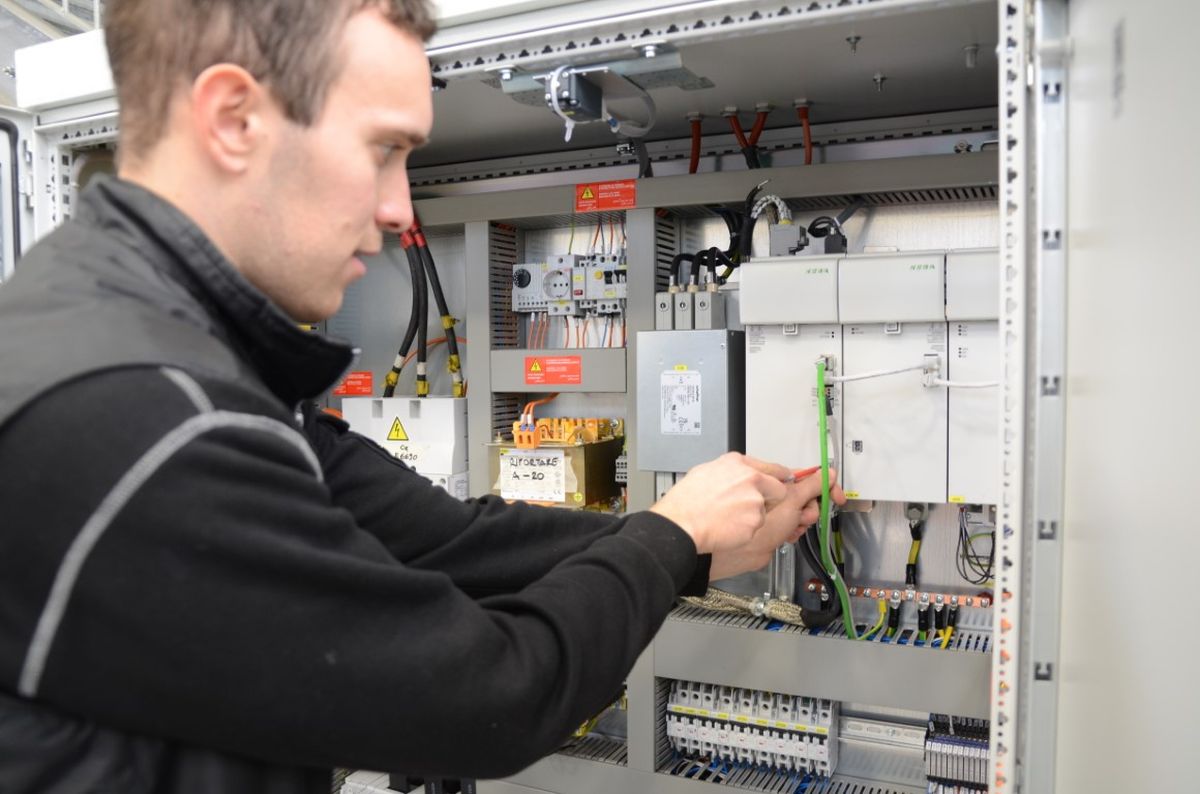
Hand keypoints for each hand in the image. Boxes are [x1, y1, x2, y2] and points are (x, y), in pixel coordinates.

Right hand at [649, 452, 790, 553]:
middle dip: (768, 499)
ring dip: (752, 517)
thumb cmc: (686, 501)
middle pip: (778, 490)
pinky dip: (745, 530)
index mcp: (738, 463)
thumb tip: (737, 474)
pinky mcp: (755, 522)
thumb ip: (729, 471)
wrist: (682, 524)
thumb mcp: (705, 471)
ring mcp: (755, 501)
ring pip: (764, 511)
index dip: (779, 477)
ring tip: (727, 519)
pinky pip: (755, 527)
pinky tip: (727, 528)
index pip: (773, 468)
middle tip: (748, 507)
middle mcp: (751, 479)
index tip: (785, 480)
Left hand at [709, 467, 845, 580]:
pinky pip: (785, 524)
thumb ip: (810, 486)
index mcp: (766, 475)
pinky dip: (789, 530)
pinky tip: (785, 536)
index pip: (801, 475)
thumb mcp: (788, 501)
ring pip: (794, 512)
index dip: (821, 485)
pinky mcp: (762, 525)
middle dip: (807, 507)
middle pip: (800, 494)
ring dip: (798, 521)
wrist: (726, 552)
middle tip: (804, 517)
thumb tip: (827, 473)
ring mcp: (762, 508)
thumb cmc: (746, 522)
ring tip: (791, 529)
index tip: (835, 495)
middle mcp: (763, 489)